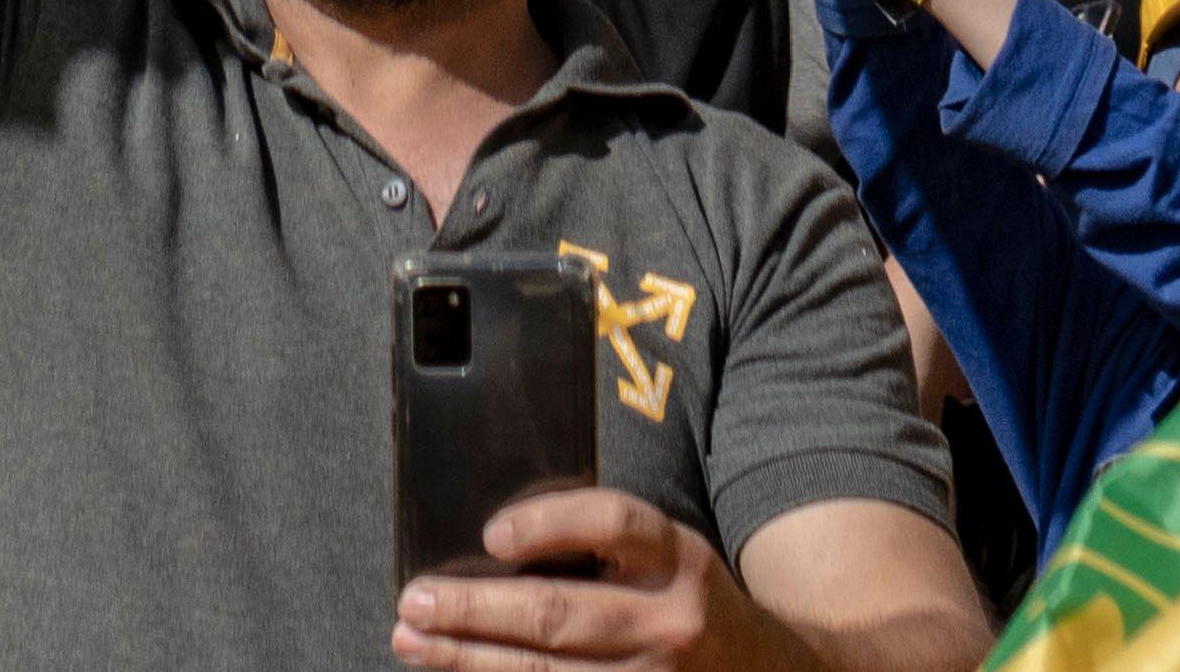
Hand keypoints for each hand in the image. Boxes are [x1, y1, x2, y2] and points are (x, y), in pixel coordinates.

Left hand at [395, 479, 755, 669]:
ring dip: (469, 659)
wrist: (765, 668)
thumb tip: (493, 542)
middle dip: (474, 608)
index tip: (489, 533)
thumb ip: (603, 544)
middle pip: (558, 612)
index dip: (547, 523)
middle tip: (414, 601)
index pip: (613, 522)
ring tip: (414, 642)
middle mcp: (668, 621)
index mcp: (677, 558)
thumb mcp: (668, 555)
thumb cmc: (688, 599)